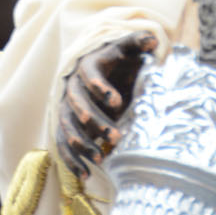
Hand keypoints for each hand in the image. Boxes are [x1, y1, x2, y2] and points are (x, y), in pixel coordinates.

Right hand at [56, 30, 157, 177]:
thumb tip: (152, 40)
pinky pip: (63, 145)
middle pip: (77, 105)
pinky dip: (71, 160)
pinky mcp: (65, 127)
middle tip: (116, 137)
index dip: (100, 88)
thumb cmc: (117, 62)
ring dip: (83, 144)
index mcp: (86, 67)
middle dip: (95, 122)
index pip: (88, 75)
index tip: (117, 101)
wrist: (100, 71)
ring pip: (68, 127)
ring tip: (101, 159)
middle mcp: (72, 88)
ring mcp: (65, 109)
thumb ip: (137, 43)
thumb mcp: (127, 50)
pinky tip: (85, 174)